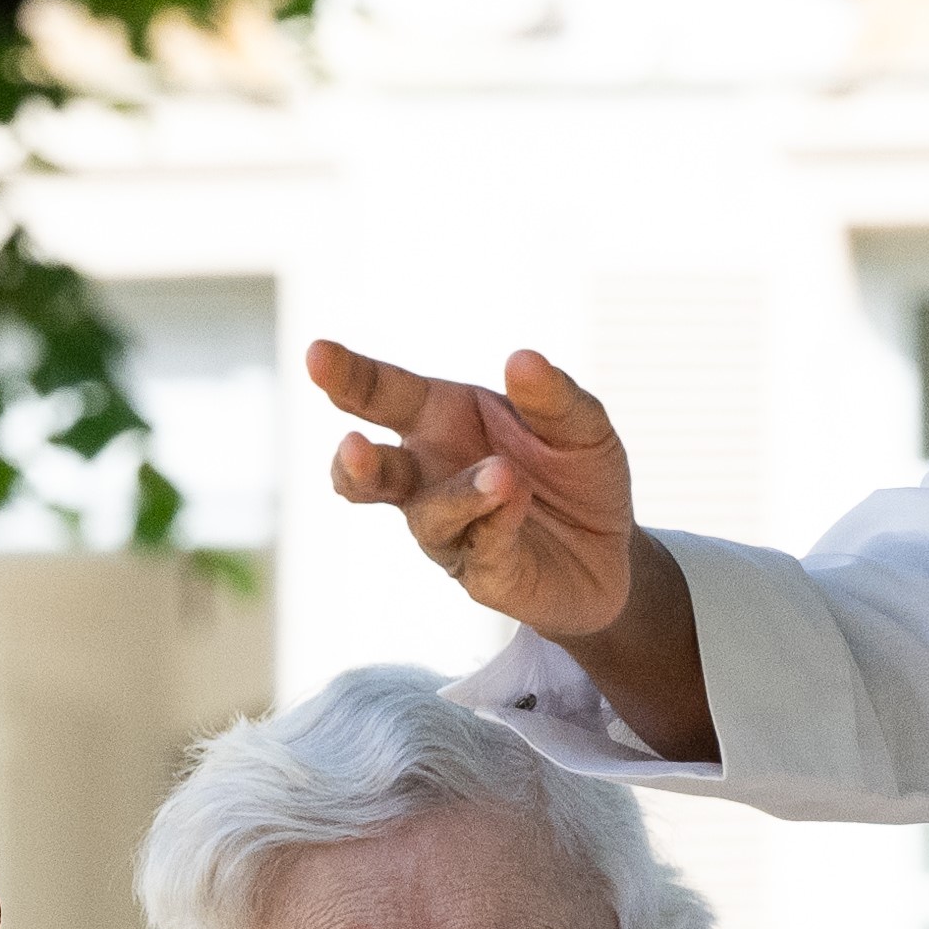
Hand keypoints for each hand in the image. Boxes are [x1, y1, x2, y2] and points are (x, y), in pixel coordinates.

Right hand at [309, 339, 645, 640]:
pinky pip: (480, 548)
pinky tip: (519, 503)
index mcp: (441, 418)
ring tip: (501, 475)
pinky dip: (499, 524)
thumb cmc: (576, 475)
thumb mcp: (580, 425)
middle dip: (355, 462)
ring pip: (427, 515)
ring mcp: (448, 530)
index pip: (383, 394)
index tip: (316, 354)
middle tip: (355, 448)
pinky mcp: (481, 573)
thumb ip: (552, 397)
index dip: (347, 376)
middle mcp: (428, 474)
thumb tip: (522, 359)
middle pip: (371, 468)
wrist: (613, 551)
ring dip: (461, 493)